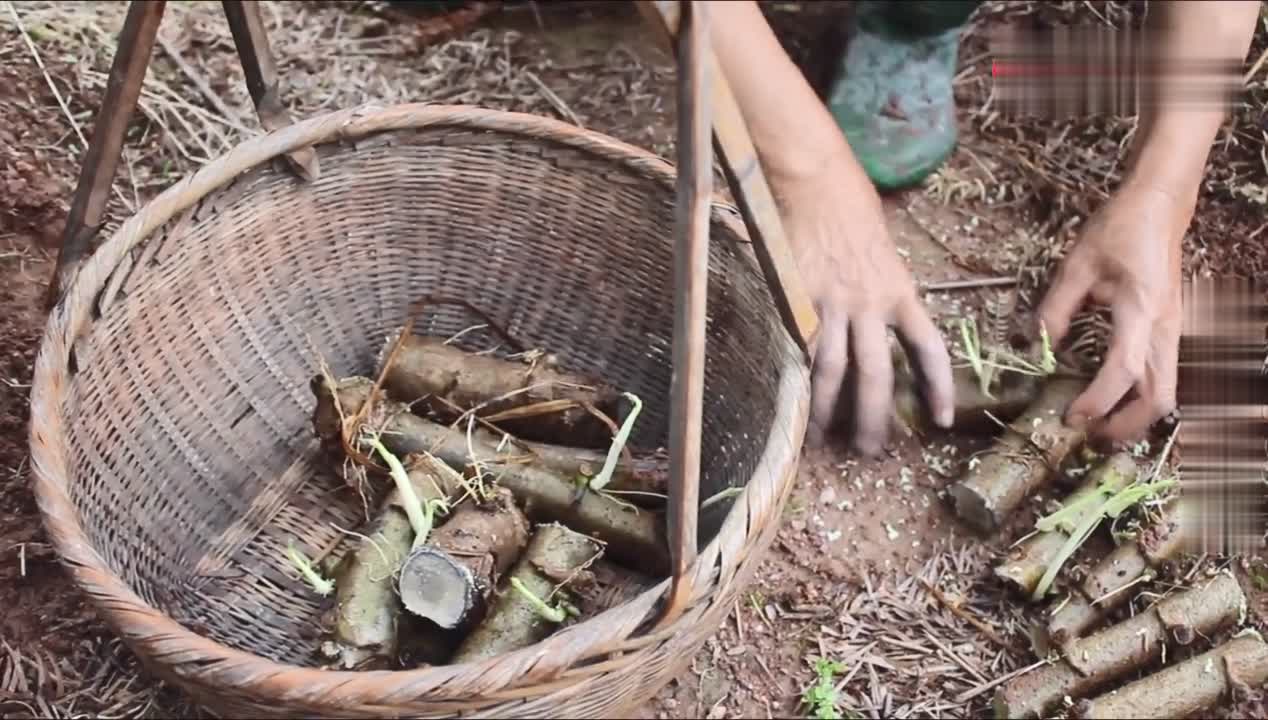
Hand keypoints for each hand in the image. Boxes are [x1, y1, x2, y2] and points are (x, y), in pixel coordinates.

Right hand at [779, 152, 954, 454]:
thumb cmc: (853, 212)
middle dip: (874, 418)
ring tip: (823, 439)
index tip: (940, 421)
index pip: (928, 350)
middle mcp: (870, 304)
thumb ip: (887, 295)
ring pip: (831, 370)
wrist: (816, 185)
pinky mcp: (797, 301)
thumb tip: (885, 331)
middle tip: (870, 451)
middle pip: (876, 375)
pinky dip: (793, 378)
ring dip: (826, 410)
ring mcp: (830, 304)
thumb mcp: (886, 255)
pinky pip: (796, 349)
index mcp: (901, 292)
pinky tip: (788, 402)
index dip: (936, 388)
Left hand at [1037, 184, 1185, 442]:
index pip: (1124, 370)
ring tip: (1095, 426)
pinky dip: (1139, 398)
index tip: (1071, 417)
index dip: (1098, 400)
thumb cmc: (1119, 229)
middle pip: (1159, 396)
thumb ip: (1056, 308)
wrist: (1159, 207)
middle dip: (1126, 424)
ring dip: (1134, 417)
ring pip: (1165, 391)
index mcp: (1141, 310)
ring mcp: (1171, 332)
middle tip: (1086, 434)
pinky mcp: (1167, 332)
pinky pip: (1160, 377)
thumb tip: (1037, 346)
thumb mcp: (1076, 264)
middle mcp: (1164, 328)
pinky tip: (1109, 402)